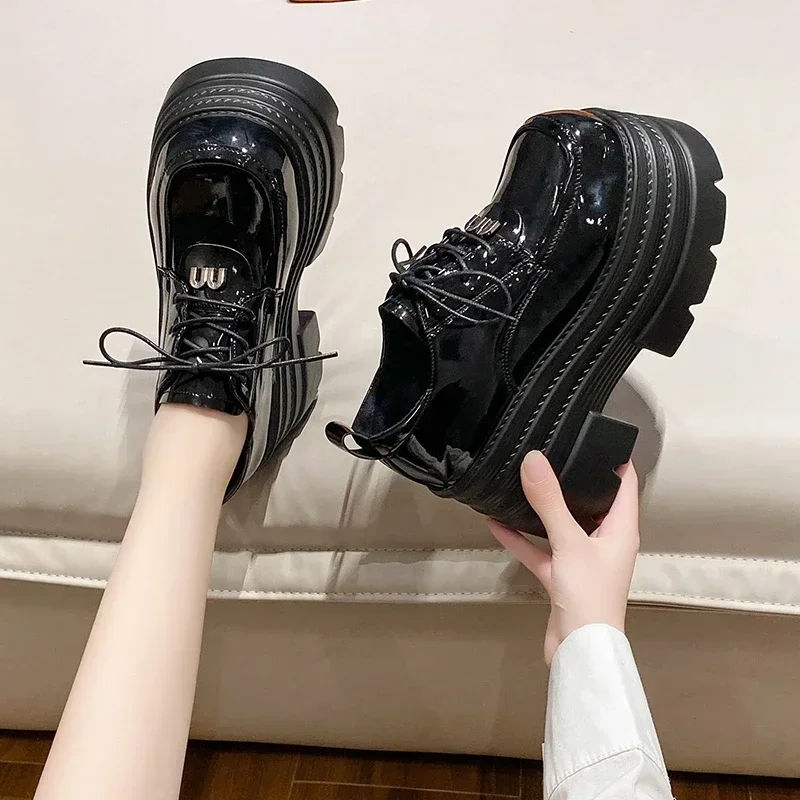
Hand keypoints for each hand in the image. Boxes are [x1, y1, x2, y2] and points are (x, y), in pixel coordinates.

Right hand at [489, 450, 639, 665]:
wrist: (579, 653)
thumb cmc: (589, 595)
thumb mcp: (569, 542)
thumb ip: (549, 502)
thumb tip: (534, 459)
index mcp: (621, 530)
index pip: (625, 485)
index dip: (614, 460)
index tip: (595, 435)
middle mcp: (605, 542)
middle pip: (592, 503)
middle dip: (573, 479)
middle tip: (552, 452)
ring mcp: (582, 561)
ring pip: (562, 526)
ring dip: (542, 509)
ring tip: (521, 482)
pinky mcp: (561, 578)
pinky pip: (541, 551)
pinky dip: (521, 539)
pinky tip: (496, 523)